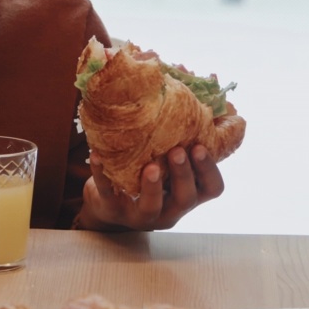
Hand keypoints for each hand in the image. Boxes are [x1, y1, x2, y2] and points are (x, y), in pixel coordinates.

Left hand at [76, 145, 224, 230]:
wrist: (108, 205)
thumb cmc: (145, 175)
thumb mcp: (167, 163)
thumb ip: (182, 140)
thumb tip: (200, 93)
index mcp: (187, 194)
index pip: (211, 189)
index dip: (209, 170)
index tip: (200, 146)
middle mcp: (169, 209)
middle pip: (186, 198)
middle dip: (183, 175)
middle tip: (177, 151)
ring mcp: (140, 214)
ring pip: (151, 207)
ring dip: (152, 186)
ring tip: (151, 166)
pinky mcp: (112, 210)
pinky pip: (107, 194)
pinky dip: (101, 175)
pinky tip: (97, 155)